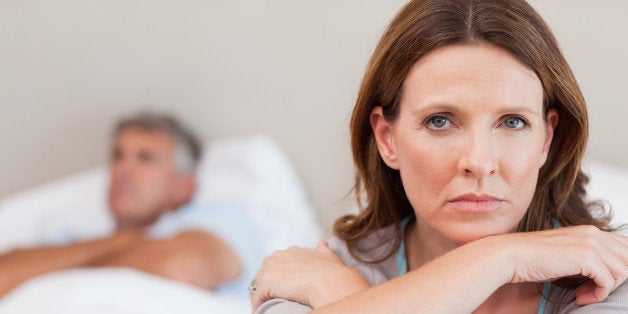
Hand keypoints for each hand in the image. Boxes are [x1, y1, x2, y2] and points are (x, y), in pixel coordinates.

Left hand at [250, 241, 369, 310]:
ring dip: (261, 297)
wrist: (329, 283)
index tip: (283, 289)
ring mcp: (270, 269)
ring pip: (258, 285)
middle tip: (273, 300)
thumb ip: (323, 250)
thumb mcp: (329, 257)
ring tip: (267, 308)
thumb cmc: (333, 273)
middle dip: (267, 286)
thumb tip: (322, 243)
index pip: (276, 263)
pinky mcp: (265, 284)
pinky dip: (259, 306)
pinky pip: (257, 298)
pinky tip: (263, 313)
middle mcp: (278, 256)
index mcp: (291, 252)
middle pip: (264, 272)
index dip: (279, 277)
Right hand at [494, 225, 627, 304]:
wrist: (512, 255)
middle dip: (616, 279)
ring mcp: (591, 244)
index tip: (599, 283)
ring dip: (606, 289)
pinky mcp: (586, 258)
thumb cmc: (533, 258)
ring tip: (584, 295)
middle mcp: (593, 234)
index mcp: (589, 231)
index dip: (618, 269)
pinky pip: (608, 282)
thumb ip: (586, 258)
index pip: (624, 248)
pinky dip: (597, 295)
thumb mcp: (565, 255)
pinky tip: (580, 297)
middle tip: (594, 290)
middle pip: (627, 259)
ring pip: (622, 272)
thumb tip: (604, 274)